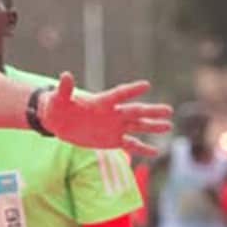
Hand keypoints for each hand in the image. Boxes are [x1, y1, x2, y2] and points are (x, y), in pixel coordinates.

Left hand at [39, 73, 172, 154]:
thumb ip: (64, 89)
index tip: (146, 85)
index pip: (119, 94)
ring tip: (168, 126)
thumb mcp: (58, 99)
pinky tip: (156, 151)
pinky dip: (142, 148)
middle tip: (169, 110)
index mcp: (101, 102)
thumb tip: (65, 76)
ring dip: (152, 126)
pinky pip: (130, 145)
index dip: (131, 90)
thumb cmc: (57, 106)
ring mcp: (114, 127)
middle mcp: (112, 113)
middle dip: (151, 111)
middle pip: (135, 111)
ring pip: (137, 126)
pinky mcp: (112, 140)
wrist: (58, 122)